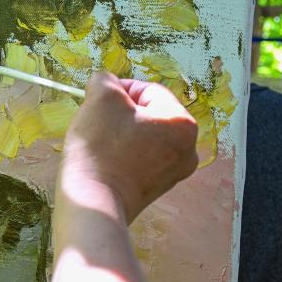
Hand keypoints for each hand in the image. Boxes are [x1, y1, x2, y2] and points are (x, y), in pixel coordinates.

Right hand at [60, 72, 198, 221]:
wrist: (93, 201)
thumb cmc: (101, 146)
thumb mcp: (101, 98)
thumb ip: (105, 80)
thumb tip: (106, 83)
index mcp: (182, 122)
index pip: (148, 90)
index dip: (118, 90)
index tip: (95, 102)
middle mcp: (188, 149)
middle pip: (148, 115)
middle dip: (120, 114)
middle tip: (96, 122)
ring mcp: (173, 173)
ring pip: (143, 138)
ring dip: (120, 134)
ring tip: (98, 143)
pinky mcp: (155, 190)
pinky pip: (140, 160)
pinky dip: (123, 156)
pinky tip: (104, 161)